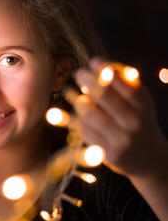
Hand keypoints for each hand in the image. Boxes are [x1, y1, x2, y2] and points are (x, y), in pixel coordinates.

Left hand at [72, 57, 167, 178]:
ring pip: (90, 115)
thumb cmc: (138, 122)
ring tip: (72, 93)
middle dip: (88, 82)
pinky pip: (85, 132)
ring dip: (78, 101)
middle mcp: (134, 123)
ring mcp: (120, 139)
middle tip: (79, 74)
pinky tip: (76, 114)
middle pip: (105, 97)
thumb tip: (97, 62)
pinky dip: (77, 121)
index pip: (126, 86)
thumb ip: (123, 84)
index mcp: (144, 107)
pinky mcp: (107, 153)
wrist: (148, 159)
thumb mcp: (139, 104)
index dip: (108, 72)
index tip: (94, 61)